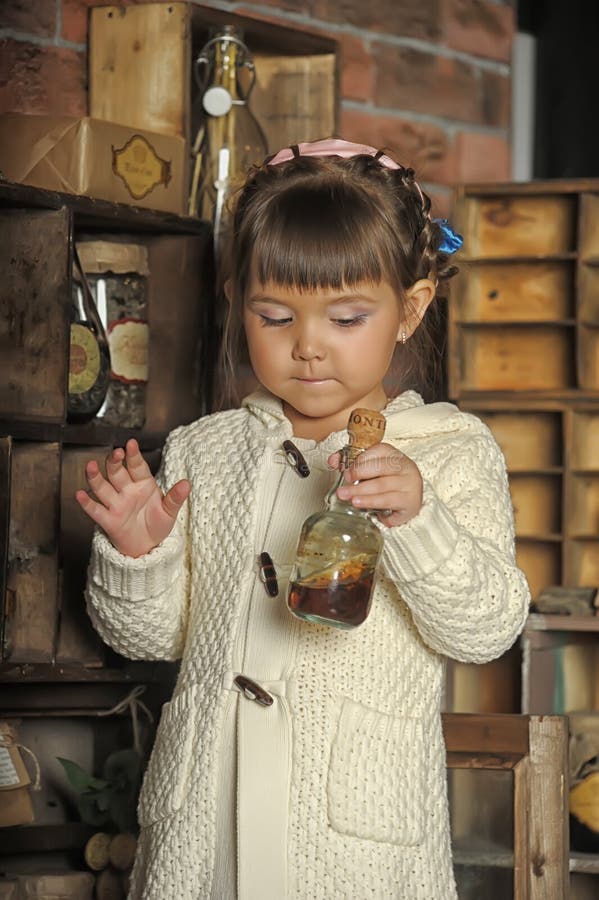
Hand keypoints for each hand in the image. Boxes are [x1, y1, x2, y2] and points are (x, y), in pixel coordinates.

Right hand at [75, 438, 190, 557]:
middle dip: (115, 462)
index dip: (133, 455)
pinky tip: (79, 494)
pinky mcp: (108, 520)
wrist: (148, 546)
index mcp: (143, 484)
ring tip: (91, 466)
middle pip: (117, 473)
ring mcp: (116, 505)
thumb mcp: (169, 511)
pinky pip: (96, 510)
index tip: (131, 444)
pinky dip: (86, 503)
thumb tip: (187, 483)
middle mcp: (127, 491)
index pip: (137, 467)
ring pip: (102, 488)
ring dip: (96, 477)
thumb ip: (175, 498)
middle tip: (116, 453)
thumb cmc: (157, 525)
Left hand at [328, 442, 422, 527]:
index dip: (360, 460)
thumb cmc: (387, 482)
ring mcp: (410, 484)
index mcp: (394, 455)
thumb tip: (332, 461)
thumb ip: (351, 463)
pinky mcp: (411, 501)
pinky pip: (390, 501)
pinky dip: (374, 503)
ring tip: (350, 498)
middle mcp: (405, 467)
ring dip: (363, 492)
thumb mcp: (371, 470)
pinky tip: (363, 505)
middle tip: (344, 485)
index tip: (346, 471)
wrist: (408, 500)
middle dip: (359, 476)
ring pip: (383, 486)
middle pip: (380, 468)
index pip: (378, 451)